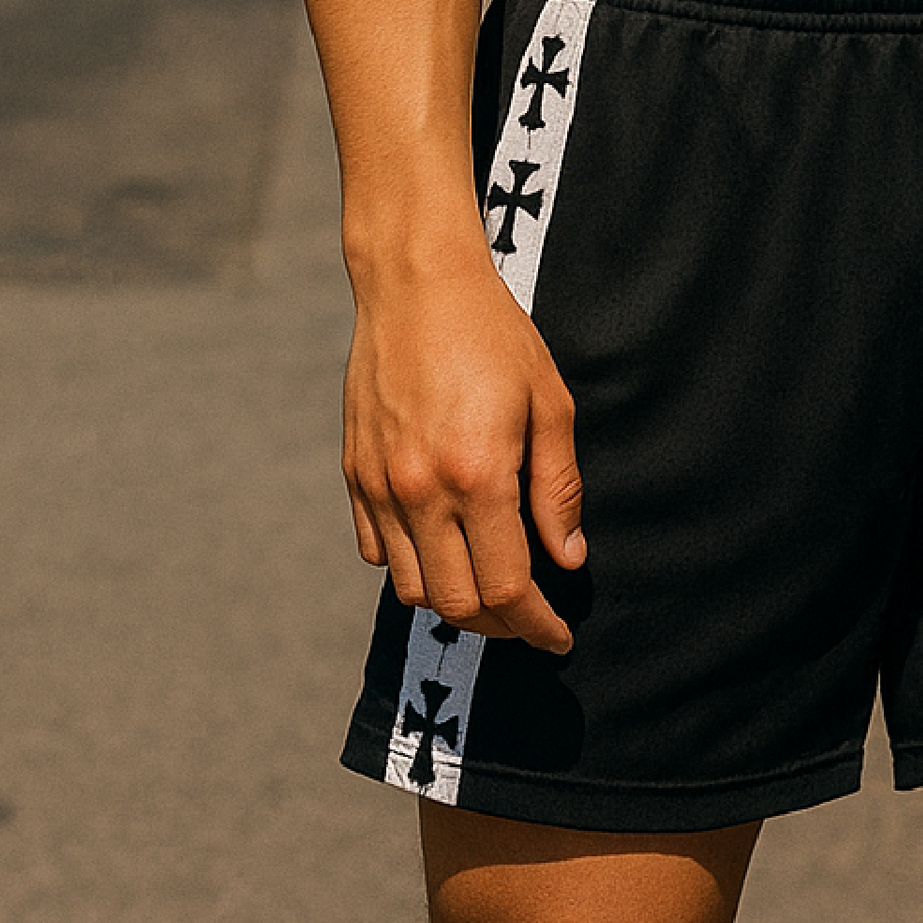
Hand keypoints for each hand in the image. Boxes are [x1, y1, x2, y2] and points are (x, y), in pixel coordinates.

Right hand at [343, 240, 584, 652]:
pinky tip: (442, 547)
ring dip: (453, 601)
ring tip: (489, 586)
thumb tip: (568, 559)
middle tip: (529, 618)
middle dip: (499, 624)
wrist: (417, 284)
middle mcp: (421, 491)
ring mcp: (380, 486)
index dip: (537, 625)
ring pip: (411, 588)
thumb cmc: (494, 336)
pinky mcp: (354, 474)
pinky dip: (410, 566)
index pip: (508, 586)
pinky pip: (376, 551)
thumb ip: (558, 489)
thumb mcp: (548, 403)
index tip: (558, 637)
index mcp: (478, 475)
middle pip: (456, 603)